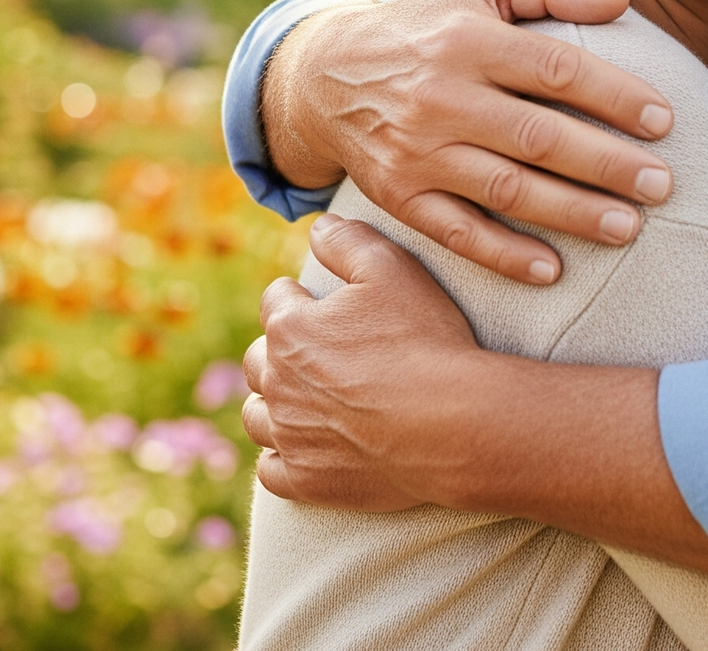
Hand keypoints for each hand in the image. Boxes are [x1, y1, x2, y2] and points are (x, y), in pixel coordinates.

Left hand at [243, 215, 495, 508]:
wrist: (450, 422)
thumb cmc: (423, 339)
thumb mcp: (393, 268)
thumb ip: (349, 240)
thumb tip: (319, 227)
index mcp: (290, 328)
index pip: (276, 299)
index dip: (301, 295)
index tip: (322, 300)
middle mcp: (277, 383)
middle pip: (257, 359)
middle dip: (279, 349)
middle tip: (317, 348)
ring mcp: (289, 436)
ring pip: (257, 416)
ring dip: (274, 403)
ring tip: (306, 397)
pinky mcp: (305, 480)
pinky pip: (272, 470)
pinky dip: (282, 456)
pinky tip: (304, 446)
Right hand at [261, 0, 677, 283]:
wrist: (326, 75)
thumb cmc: (431, 25)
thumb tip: (621, 1)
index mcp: (469, 39)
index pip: (555, 69)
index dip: (614, 95)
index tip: (664, 120)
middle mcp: (441, 96)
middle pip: (538, 137)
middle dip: (607, 164)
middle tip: (663, 185)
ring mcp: (417, 151)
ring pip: (505, 189)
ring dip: (572, 213)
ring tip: (630, 227)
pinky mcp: (398, 196)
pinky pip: (456, 233)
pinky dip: (504, 255)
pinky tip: (553, 269)